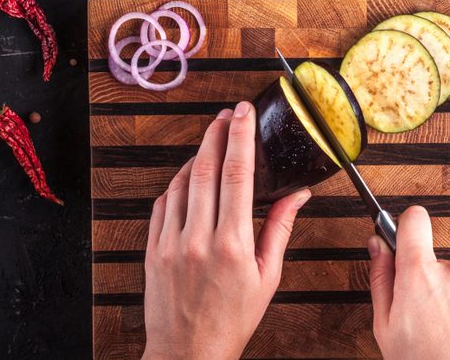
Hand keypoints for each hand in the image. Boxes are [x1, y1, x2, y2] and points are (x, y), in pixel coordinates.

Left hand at [143, 102, 311, 359]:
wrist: (188, 354)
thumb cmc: (232, 321)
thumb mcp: (267, 277)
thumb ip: (280, 229)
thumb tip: (297, 194)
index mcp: (232, 244)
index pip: (238, 175)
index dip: (241, 137)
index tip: (244, 114)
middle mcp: (198, 238)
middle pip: (206, 169)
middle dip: (217, 134)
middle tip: (227, 115)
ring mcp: (171, 242)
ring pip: (181, 182)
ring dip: (197, 156)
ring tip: (211, 142)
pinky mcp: (152, 249)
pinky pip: (162, 203)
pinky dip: (176, 184)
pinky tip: (188, 178)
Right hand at [368, 206, 449, 359]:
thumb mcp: (385, 326)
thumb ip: (381, 278)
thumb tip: (377, 246)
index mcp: (420, 273)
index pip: (414, 219)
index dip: (405, 226)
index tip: (400, 238)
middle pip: (432, 262)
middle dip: (423, 283)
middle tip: (414, 317)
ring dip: (446, 304)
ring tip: (437, 336)